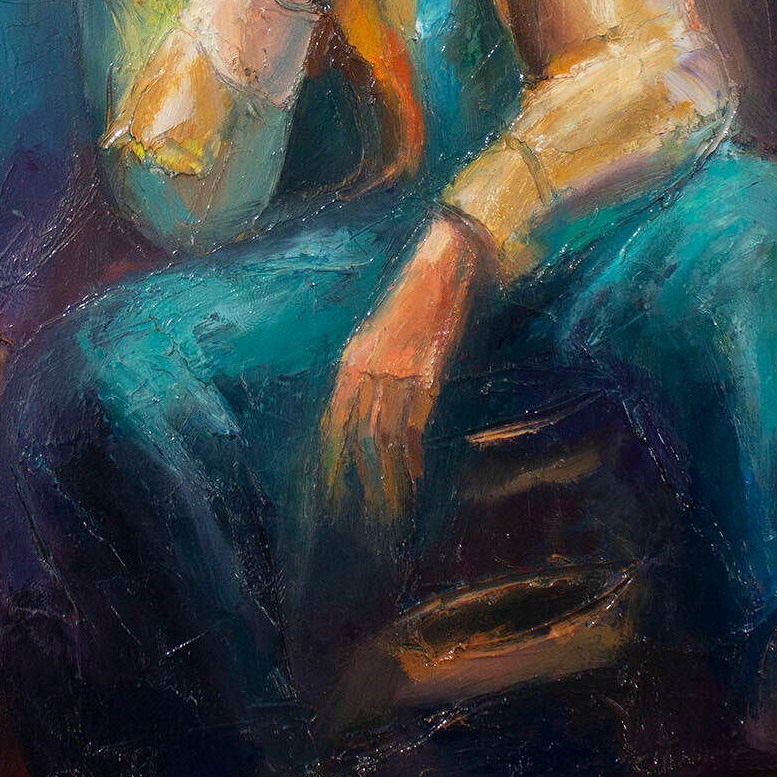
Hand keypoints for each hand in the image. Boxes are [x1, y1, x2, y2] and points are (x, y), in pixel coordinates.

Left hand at [320, 212, 497, 522]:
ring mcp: (394, 370)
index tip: (328, 496)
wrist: (448, 255)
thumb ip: (379, 371)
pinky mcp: (425, 371)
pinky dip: (409, 458)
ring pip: (379, 440)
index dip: (329, 463)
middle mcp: (364, 369)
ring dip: (384, 482)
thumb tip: (377, 412)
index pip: (331, 424)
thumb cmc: (423, 296)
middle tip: (358, 521)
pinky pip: (411, 425)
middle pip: (351, 439)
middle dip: (354, 484)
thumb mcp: (389, 336)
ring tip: (387, 515)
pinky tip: (413, 480)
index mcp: (352, 362)